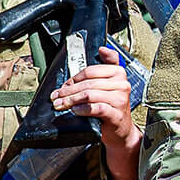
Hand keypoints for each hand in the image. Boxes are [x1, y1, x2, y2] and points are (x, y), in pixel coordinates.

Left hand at [53, 46, 140, 179]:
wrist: (120, 131)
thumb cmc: (112, 107)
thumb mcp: (110, 84)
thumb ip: (106, 65)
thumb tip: (103, 48)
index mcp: (119, 73)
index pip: (90, 71)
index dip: (73, 78)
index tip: (64, 86)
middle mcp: (122, 85)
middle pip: (88, 83)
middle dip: (68, 91)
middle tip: (57, 97)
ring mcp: (120, 100)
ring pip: (90, 95)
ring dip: (71, 100)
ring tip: (61, 105)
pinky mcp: (116, 114)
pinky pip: (96, 108)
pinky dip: (82, 109)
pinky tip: (75, 111)